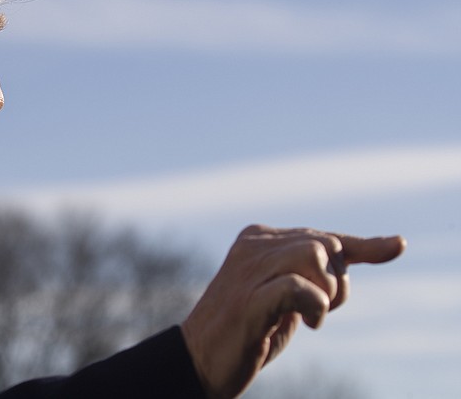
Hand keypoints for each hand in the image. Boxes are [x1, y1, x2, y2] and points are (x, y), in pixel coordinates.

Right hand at [181, 224, 405, 398]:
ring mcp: (248, 270)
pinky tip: (308, 324)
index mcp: (258, 239)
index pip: (322, 236)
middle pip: (324, 243)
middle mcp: (252, 246)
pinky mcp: (249, 299)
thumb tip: (372, 252)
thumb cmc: (248, 330)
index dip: (363, 245)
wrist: (200, 361)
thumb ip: (314, 275)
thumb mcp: (286, 297)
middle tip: (322, 312)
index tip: (396, 246)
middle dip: (339, 282)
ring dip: (328, 292)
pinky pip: (300, 287)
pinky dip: (316, 306)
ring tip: (313, 317)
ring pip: (314, 254)